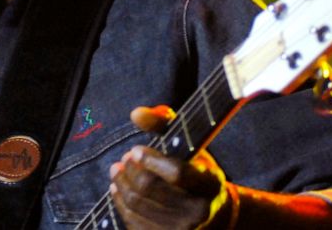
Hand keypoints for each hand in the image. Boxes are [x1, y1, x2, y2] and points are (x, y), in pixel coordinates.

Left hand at [109, 105, 230, 229]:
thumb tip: (135, 113)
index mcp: (209, 184)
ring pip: (138, 204)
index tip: (135, 150)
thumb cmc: (196, 171)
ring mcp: (183, 229)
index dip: (151, 160)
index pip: (177, 173)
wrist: (214, 214)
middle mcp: (198, 210)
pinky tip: (117, 189)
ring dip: (121, 184)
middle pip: (150, 188)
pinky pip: (134, 221)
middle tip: (123, 159)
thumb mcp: (189, 145)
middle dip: (130, 170)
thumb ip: (164, 122)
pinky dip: (120, 203)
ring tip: (116, 170)